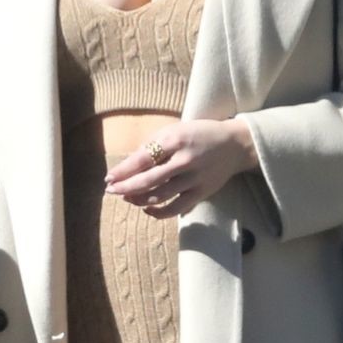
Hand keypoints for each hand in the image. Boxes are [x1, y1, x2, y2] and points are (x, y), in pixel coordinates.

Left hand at [104, 117, 253, 217]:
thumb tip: (127, 164)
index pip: (142, 159)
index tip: (109, 178)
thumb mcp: (175, 130)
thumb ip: (152, 144)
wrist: (234, 145)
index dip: (123, 170)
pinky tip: (146, 209)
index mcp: (175, 139)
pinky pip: (175, 208)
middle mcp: (184, 160)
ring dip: (138, 199)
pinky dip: (157, 212)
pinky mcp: (201, 193)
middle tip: (111, 191)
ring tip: (127, 197)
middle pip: (148, 180)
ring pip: (159, 196)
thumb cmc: (198, 135)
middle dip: (125, 188)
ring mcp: (194, 178)